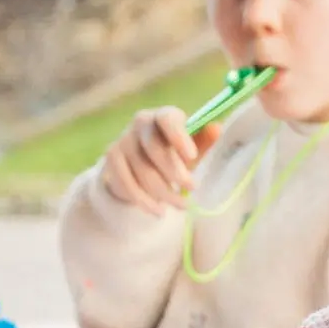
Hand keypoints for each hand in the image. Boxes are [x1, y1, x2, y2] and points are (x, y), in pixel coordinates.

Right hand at [100, 107, 223, 215]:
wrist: (140, 168)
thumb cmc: (173, 155)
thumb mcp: (189, 150)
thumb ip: (202, 142)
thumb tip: (216, 129)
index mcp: (163, 116)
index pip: (167, 119)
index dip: (179, 136)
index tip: (192, 156)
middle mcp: (141, 122)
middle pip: (155, 148)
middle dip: (175, 172)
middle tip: (192, 188)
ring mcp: (123, 140)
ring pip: (143, 170)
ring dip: (165, 192)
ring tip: (182, 205)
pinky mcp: (112, 159)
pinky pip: (128, 183)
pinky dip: (145, 201)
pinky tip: (159, 211)